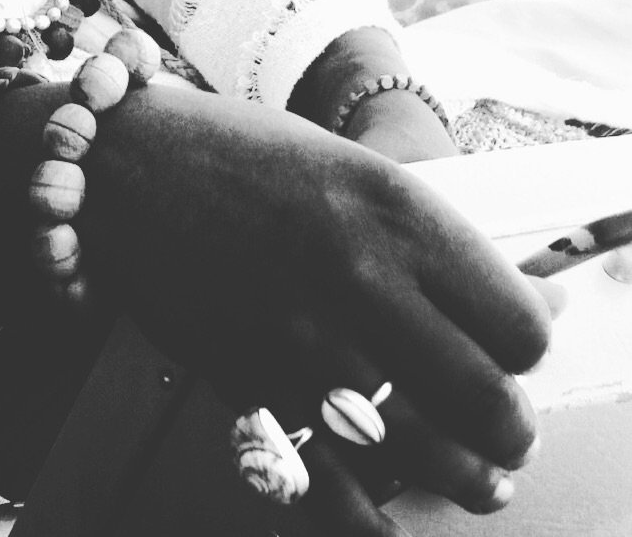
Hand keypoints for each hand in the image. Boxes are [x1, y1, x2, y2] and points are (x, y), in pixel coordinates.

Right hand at [0, 82, 549, 536]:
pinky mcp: (250, 386)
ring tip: (466, 471)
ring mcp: (301, 340)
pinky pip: (339, 494)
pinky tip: (390, 508)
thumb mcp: (352, 169)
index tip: (505, 345)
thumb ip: (439, 242)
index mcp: (396, 210)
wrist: (114, 163)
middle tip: (495, 422)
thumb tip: (539, 304)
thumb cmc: (236, 154)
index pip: (522, 328)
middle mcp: (359, 278)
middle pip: (493, 409)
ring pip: (432, 463)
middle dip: (506, 428)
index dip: (522, 347)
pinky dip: (375, 520)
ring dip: (462, 478)